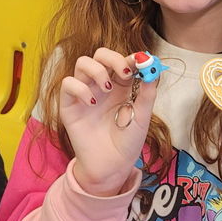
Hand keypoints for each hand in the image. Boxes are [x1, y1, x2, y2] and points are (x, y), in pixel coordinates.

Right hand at [60, 48, 158, 195]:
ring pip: (82, 63)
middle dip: (112, 58)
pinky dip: (80, 89)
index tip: (139, 63)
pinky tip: (92, 104)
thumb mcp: (143, 117)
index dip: (129, 58)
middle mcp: (101, 85)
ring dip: (96, 70)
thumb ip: (147, 93)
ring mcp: (85, 93)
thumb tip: (153, 70)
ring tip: (106, 88)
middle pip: (99, 55)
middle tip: (124, 73)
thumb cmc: (128, 142)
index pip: (121, 60)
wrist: (112, 165)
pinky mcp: (69, 105)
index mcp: (120, 86)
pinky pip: (68, 84)